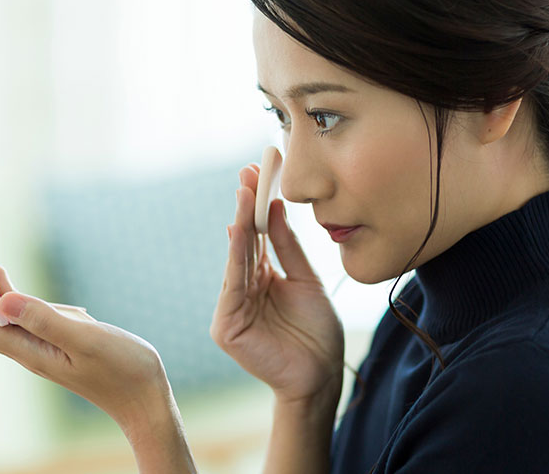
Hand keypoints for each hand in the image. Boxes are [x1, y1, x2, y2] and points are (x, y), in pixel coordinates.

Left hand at [0, 241, 170, 430]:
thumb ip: (46, 321)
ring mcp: (39, 345)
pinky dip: (5, 291)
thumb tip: (3, 299)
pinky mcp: (54, 339)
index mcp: (30, 352)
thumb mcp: (86, 340)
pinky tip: (1, 275)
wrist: (142, 396)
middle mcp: (27, 349)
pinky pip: (18, 314)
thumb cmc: (122, 370)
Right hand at [210, 165, 344, 404]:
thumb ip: (289, 248)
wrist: (321, 376)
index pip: (257, 236)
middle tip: (249, 173)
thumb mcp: (307, 281)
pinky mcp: (227, 325)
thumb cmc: (317, 333)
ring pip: (236, 258)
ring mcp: (233, 306)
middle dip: (246, 207)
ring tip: (245, 192)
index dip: (258, 206)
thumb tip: (276, 208)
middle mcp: (245, 288)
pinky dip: (236, 255)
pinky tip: (240, 229)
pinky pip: (233, 284)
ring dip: (240, 224)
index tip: (261, 173)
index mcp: (263, 278)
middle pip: (244, 242)